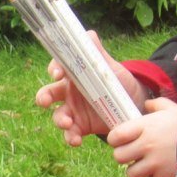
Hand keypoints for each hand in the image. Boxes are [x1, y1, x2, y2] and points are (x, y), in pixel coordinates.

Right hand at [34, 31, 146, 146]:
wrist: (133, 103)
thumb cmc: (118, 80)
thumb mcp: (110, 65)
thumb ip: (97, 51)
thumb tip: (89, 35)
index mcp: (73, 75)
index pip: (57, 69)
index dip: (54, 69)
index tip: (58, 73)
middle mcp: (68, 93)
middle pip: (48, 94)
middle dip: (43, 97)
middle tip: (45, 101)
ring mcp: (73, 111)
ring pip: (57, 116)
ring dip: (59, 120)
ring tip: (67, 123)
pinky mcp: (80, 127)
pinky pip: (70, 133)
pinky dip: (70, 137)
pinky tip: (76, 140)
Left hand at [104, 97, 176, 176]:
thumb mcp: (173, 108)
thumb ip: (156, 105)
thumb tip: (146, 104)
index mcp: (145, 127)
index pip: (115, 136)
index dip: (116, 139)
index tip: (122, 139)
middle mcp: (146, 146)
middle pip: (119, 157)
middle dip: (125, 155)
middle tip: (135, 154)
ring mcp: (155, 165)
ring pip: (131, 174)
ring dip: (137, 171)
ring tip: (147, 166)